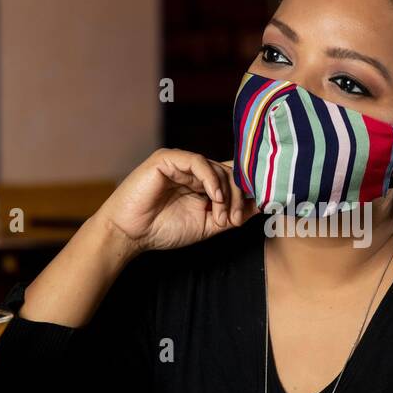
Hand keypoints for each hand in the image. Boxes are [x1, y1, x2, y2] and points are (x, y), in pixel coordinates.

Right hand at [99, 149, 256, 256]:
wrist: (130, 234)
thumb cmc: (163, 230)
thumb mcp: (207, 226)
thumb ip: (231, 215)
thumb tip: (261, 205)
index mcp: (203, 184)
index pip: (234, 178)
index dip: (249, 191)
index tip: (260, 209)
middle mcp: (194, 170)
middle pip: (230, 173)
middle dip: (239, 197)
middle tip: (234, 220)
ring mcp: (181, 163)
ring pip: (218, 168)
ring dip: (226, 194)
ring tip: (221, 217)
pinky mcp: (168, 159)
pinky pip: (199, 162)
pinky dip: (212, 179)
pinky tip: (215, 197)